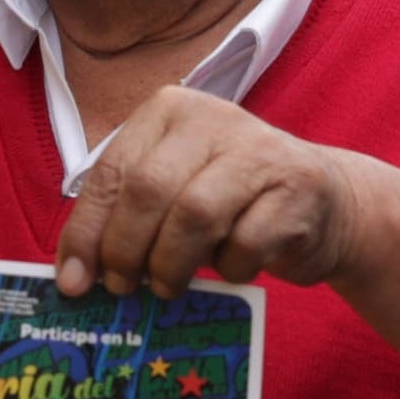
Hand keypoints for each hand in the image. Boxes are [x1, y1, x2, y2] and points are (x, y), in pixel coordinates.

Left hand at [57, 87, 365, 299]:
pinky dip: (229, 269)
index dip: (87, 231)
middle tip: (122, 288)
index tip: (73, 281)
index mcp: (171, 110)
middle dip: (125, 250)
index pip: (112, 171)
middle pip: (148, 190)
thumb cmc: (232, 202)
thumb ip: (124, 218)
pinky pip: (245, 243)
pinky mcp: (297, 188)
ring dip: (171, 265)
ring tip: (167, 286)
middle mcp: (214, 118)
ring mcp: (260, 150)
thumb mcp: (172, 194)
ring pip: (194, 215)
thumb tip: (74, 276)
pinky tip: (231, 268)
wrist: (325, 203)